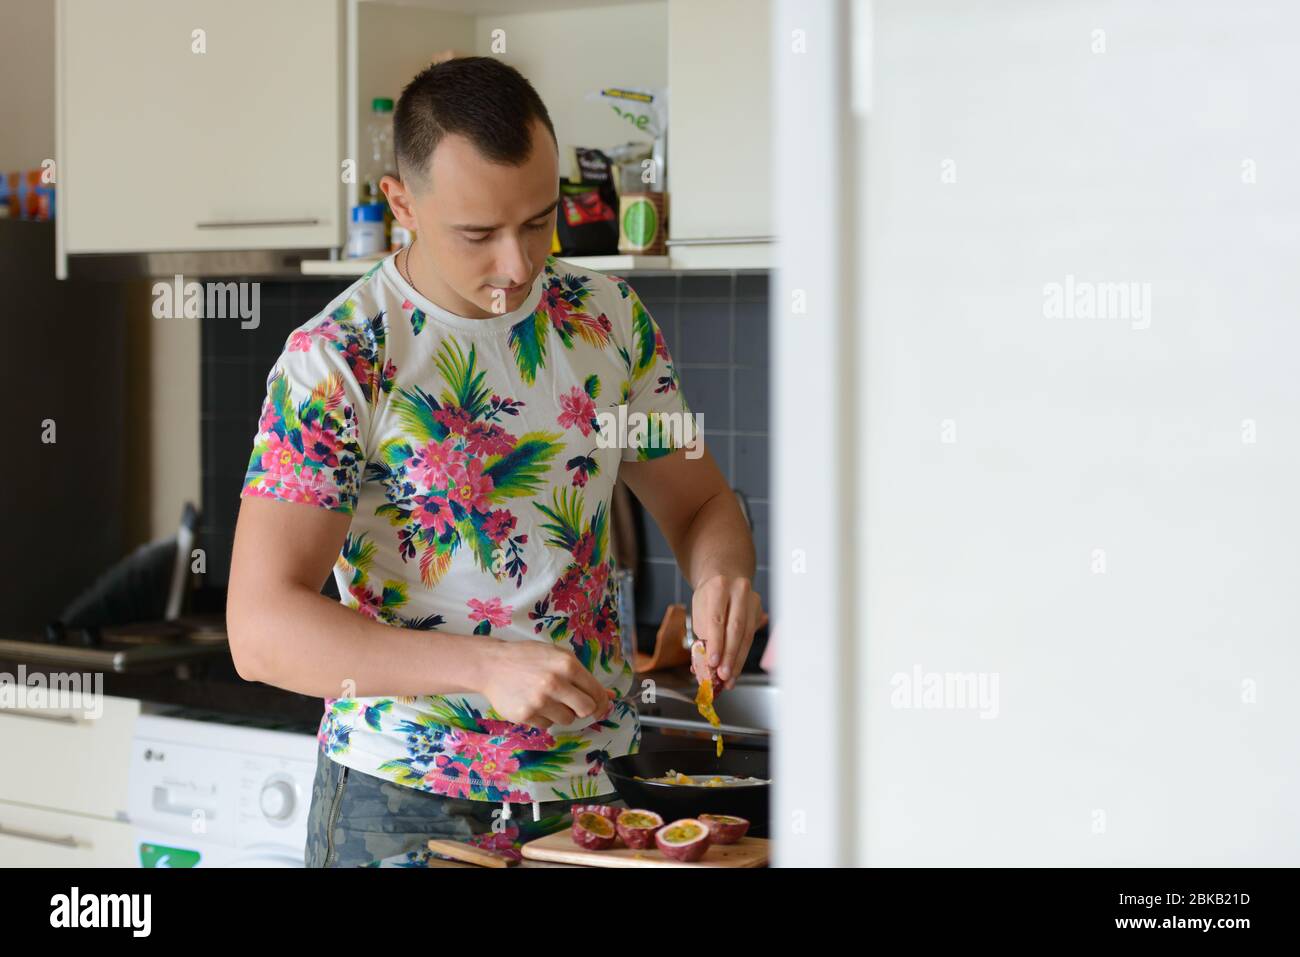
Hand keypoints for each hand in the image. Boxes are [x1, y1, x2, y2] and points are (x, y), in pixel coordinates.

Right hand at [478, 639, 609, 728]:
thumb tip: (610, 696)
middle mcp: (555, 682)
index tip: (599, 706)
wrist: (491, 665)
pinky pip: (547, 725)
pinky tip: (532, 703)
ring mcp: (540, 701)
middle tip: (575, 705)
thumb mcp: (557, 656)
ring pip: (567, 720)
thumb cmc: (528, 657)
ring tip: (547, 699)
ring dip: (562, 713)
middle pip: (586, 710)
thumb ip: (582, 676)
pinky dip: (544, 717)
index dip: (601, 702)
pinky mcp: (526, 715)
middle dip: (583, 710)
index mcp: (567, 664)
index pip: (596, 692)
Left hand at [689, 576, 763, 692]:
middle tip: (723, 675)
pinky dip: (742, 655)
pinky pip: (751, 637)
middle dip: (729, 655)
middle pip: (736, 628)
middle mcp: (739, 590)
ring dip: (738, 660)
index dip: (716, 642)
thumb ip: (702, 635)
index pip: (717, 618)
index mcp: (719, 586)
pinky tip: (735, 668)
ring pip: (747, 635)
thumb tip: (702, 666)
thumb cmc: (709, 597)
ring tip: (729, 678)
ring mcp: (752, 600)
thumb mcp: (699, 610)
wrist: (724, 577)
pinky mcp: (759, 610)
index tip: (713, 662)